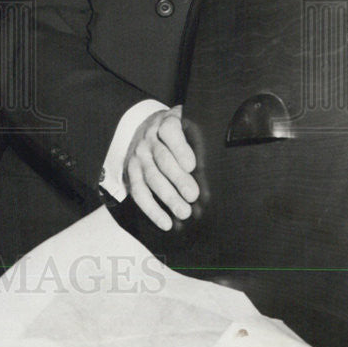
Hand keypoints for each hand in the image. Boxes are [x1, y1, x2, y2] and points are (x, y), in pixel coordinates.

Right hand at [124, 104, 198, 229]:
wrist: (145, 130)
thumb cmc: (176, 133)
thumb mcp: (186, 124)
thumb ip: (198, 137)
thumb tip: (216, 161)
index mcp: (164, 123)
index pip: (169, 131)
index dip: (180, 149)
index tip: (191, 165)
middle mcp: (148, 139)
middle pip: (162, 158)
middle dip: (178, 178)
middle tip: (193, 195)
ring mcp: (138, 157)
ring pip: (152, 178)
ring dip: (168, 197)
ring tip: (184, 212)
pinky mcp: (131, 174)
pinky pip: (139, 193)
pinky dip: (152, 210)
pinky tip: (166, 223)